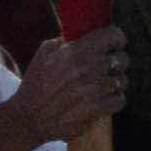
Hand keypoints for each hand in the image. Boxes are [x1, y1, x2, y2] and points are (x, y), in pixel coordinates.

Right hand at [0, 29, 121, 150]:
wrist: (28, 117)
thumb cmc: (35, 84)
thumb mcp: (44, 53)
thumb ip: (65, 40)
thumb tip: (83, 33)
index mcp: (76, 51)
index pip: (113, 35)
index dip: (117, 39)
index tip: (115, 45)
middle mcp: (88, 67)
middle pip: (122, 59)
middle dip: (117, 63)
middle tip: (106, 69)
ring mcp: (95, 88)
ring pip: (122, 80)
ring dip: (115, 83)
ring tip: (102, 86)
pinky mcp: (97, 108)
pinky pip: (120, 100)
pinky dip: (114, 100)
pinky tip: (103, 100)